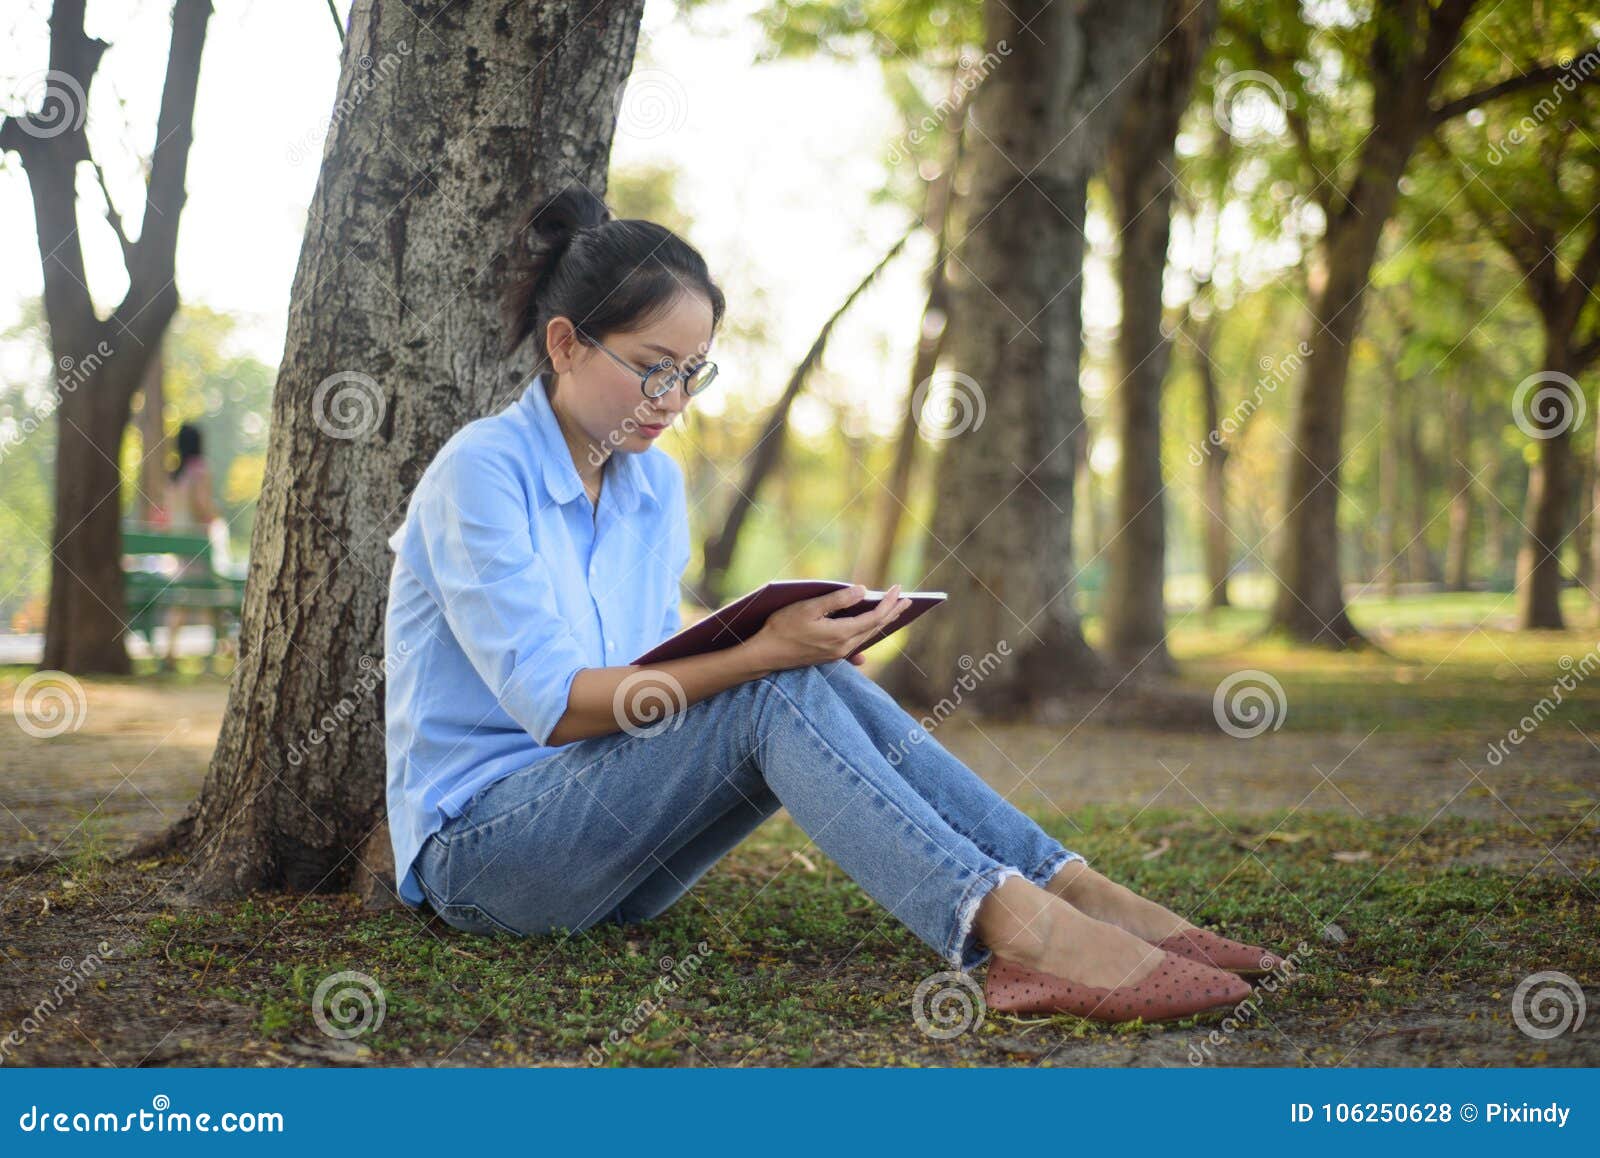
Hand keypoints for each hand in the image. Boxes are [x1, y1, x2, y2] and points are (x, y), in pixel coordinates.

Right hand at [744, 584, 910, 672]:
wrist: (766, 654)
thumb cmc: (783, 627)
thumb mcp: (809, 608)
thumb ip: (837, 600)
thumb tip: (863, 591)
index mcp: (841, 634)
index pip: (874, 617)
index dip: (889, 603)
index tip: (899, 589)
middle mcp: (843, 647)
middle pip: (875, 628)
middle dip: (892, 612)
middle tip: (907, 600)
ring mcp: (836, 654)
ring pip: (866, 636)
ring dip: (881, 622)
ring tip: (893, 611)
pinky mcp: (829, 656)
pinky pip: (855, 645)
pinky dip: (866, 634)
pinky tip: (869, 638)